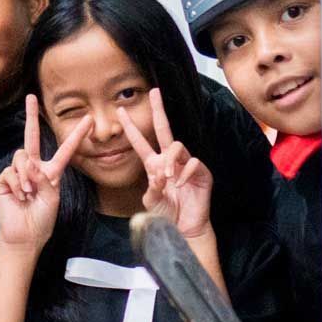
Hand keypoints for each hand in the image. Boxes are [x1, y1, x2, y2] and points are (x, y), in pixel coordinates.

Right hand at [0, 95, 91, 254]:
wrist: (24, 235)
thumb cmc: (41, 219)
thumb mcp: (51, 197)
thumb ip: (44, 178)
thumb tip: (31, 165)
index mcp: (51, 172)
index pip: (65, 150)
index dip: (77, 135)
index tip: (89, 119)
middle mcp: (34, 168)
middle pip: (32, 137)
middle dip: (30, 117)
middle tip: (30, 97)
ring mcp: (18, 172)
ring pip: (21, 157)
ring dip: (27, 176)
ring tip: (28, 194)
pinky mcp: (4, 179)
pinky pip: (11, 172)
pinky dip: (17, 185)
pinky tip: (19, 196)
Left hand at [117, 88, 212, 237]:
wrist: (184, 229)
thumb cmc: (166, 215)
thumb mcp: (152, 201)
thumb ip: (151, 188)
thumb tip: (158, 174)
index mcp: (154, 165)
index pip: (140, 143)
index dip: (130, 128)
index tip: (120, 111)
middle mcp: (169, 160)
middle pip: (163, 129)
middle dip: (158, 110)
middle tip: (154, 92)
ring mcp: (186, 164)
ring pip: (177, 146)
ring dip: (170, 161)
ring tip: (167, 179)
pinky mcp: (201, 172)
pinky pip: (193, 163)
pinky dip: (185, 174)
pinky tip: (180, 186)